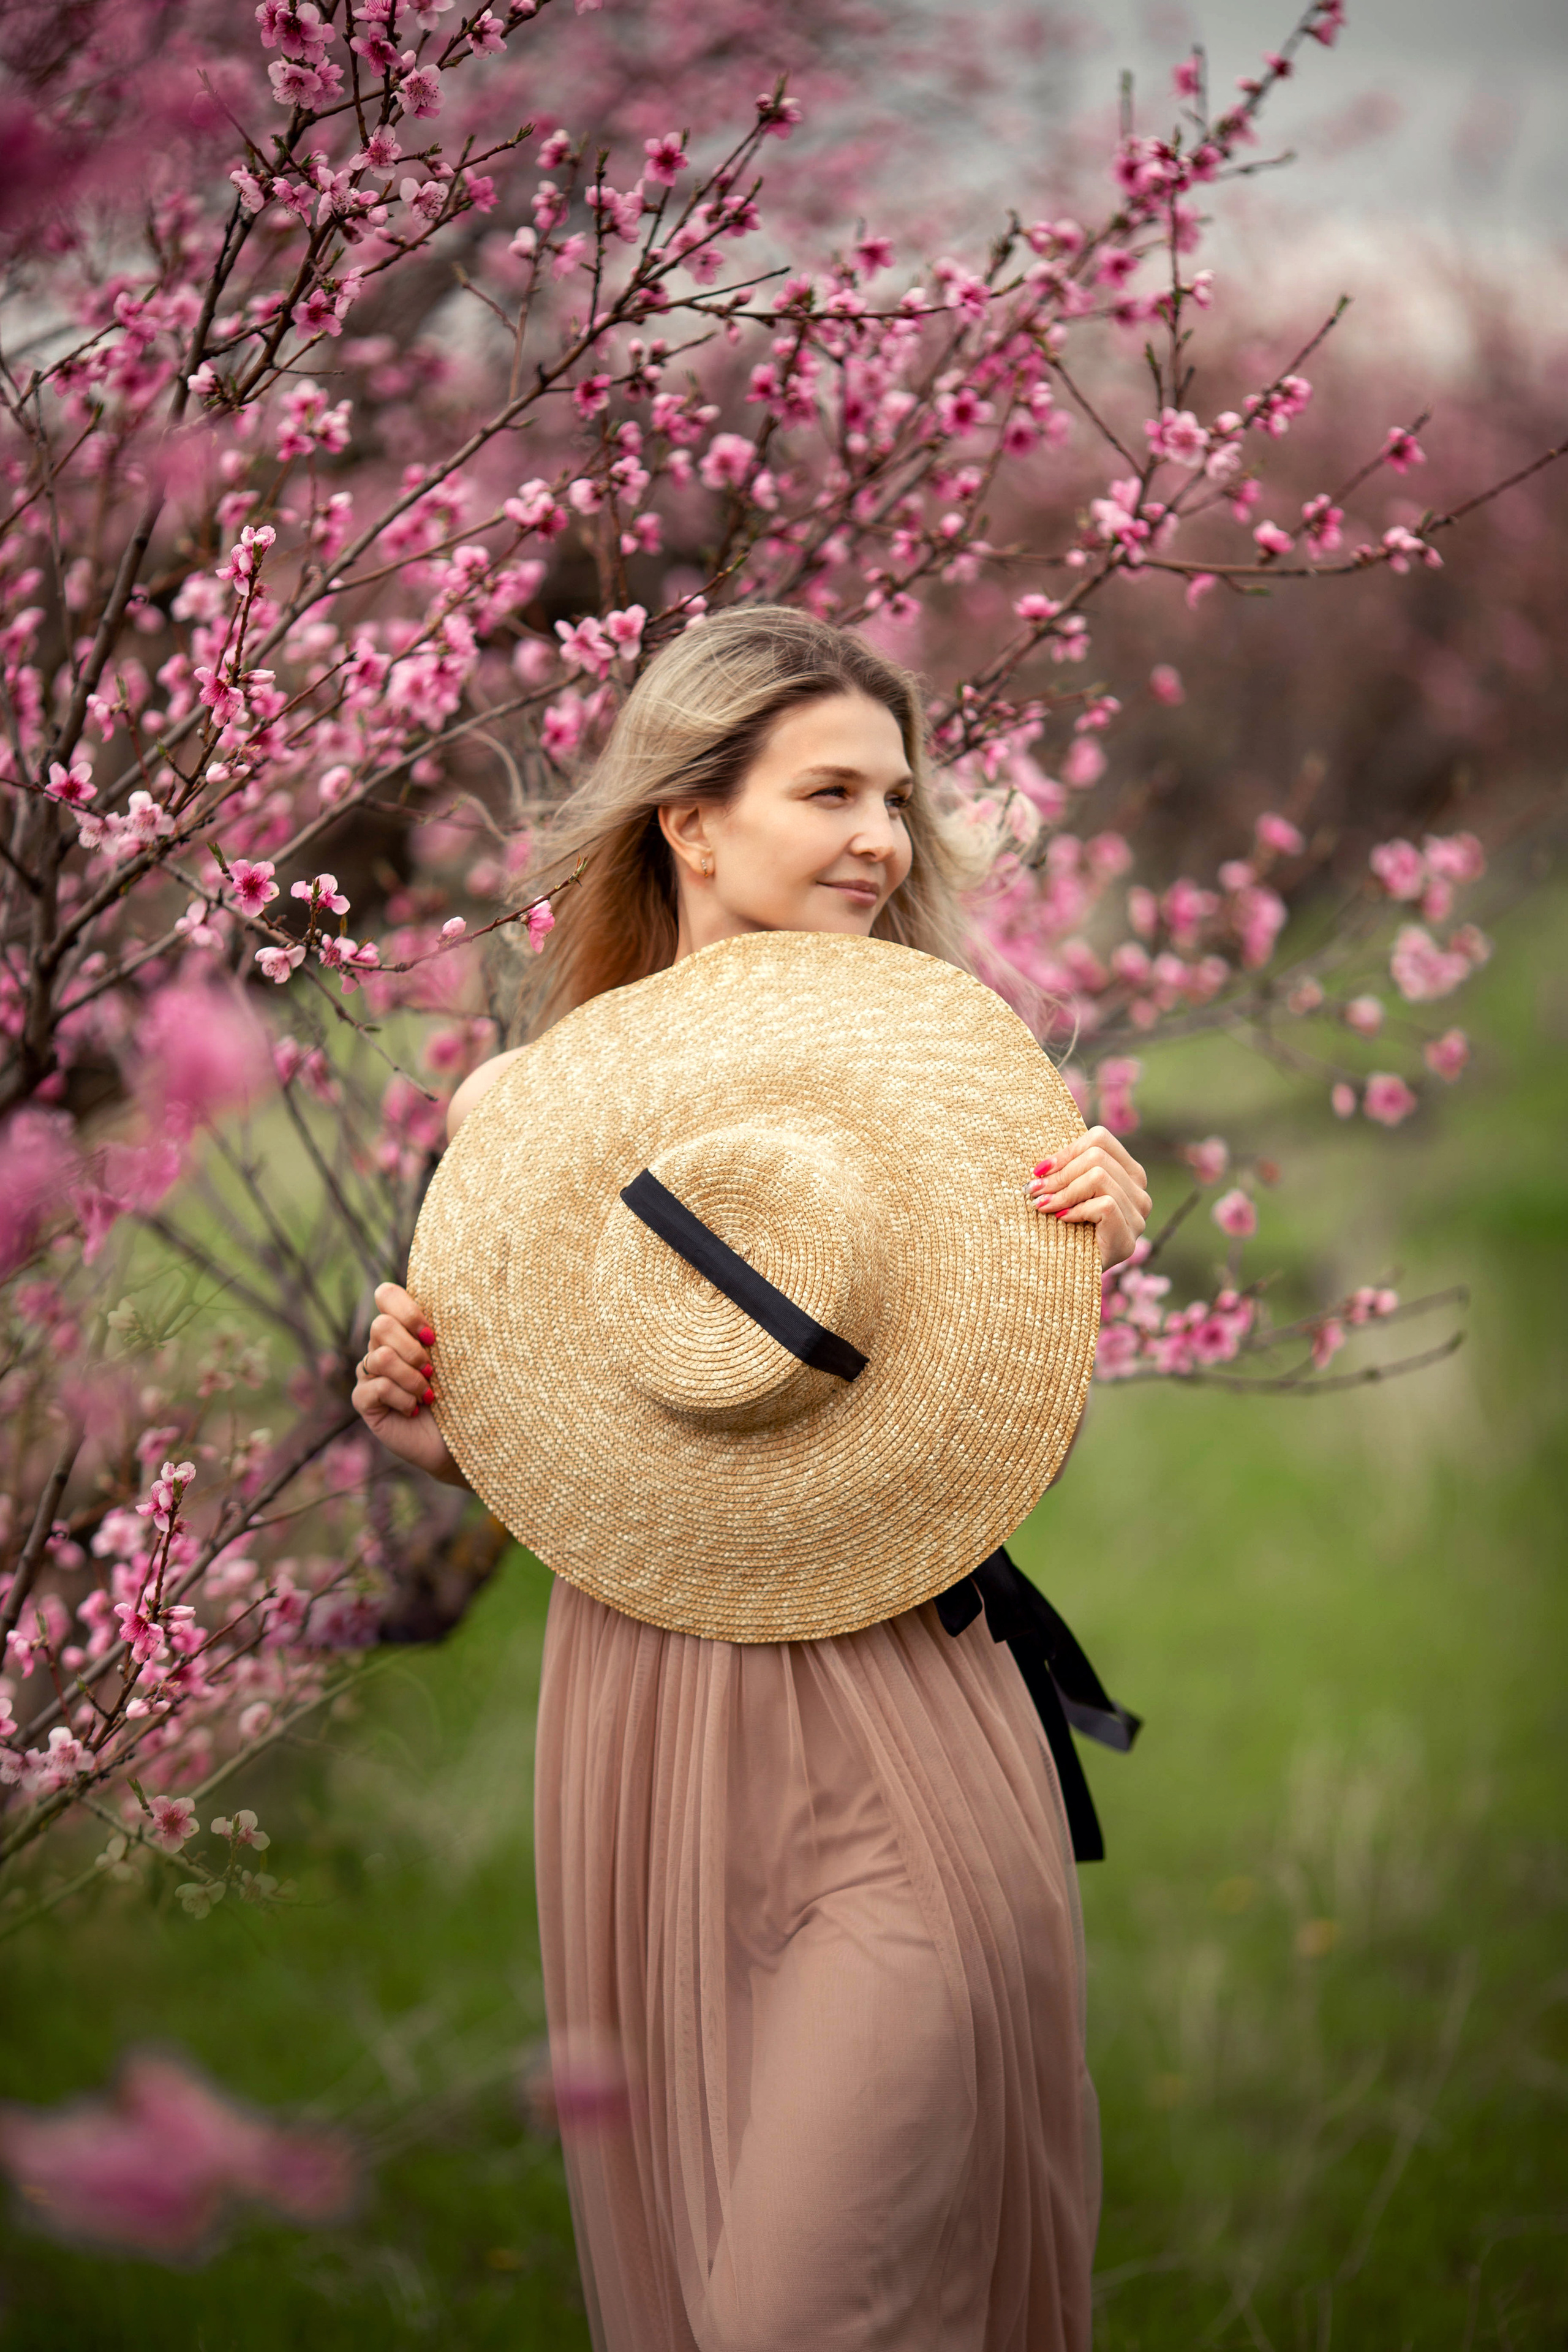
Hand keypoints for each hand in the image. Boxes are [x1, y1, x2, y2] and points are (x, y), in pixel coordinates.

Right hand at [352, 1281, 467, 1486]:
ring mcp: (370, 1373)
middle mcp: (382, 1346)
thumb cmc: (467, 1393)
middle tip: (432, 1371)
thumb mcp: (462, 1356)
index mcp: (404, 1328)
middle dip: (413, 1350)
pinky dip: (403, 1399)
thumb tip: (460, 1296)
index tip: (433, 1336)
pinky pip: (376, 1387)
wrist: (464, 1439)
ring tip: (429, 1395)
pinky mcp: (364, 1400)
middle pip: (380, 1325)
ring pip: (380, 1357)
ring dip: (411, 1378)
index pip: (387, 1295)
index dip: (407, 1310)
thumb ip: (449, 1327)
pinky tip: (415, 1411)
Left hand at [1027, 1126, 1150, 1270]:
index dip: (1066, 1150)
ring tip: (1042, 1206)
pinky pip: (1103, 1204)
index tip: (1039, 1170)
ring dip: (1062, 1193)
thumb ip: (1066, 1169)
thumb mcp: (1065, 1191)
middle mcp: (1140, 1192)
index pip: (1100, 1139)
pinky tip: (1063, 1221)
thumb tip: (1044, 1158)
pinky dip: (1076, 1211)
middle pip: (1096, 1156)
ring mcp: (1138, 1216)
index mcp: (1128, 1173)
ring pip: (1098, 1178)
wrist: (1064, 1276)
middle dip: (1059, 1174)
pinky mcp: (1129, 1236)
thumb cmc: (1062, 1229)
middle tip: (1034, 1191)